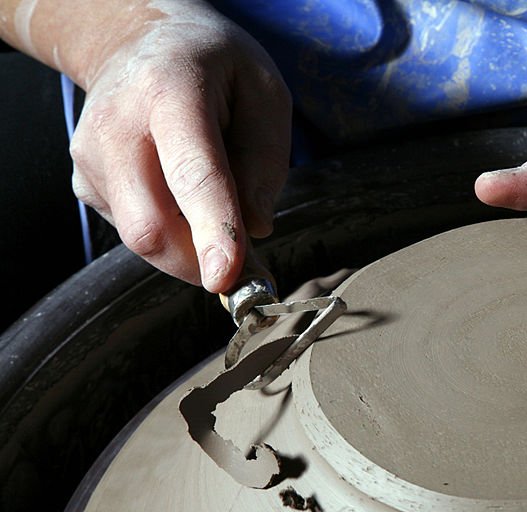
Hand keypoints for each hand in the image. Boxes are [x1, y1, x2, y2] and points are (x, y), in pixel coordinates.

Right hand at [68, 5, 290, 291]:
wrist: (140, 42)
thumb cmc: (215, 70)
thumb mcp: (265, 95)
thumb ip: (265, 164)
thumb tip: (254, 230)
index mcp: (171, 92)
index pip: (191, 174)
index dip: (212, 232)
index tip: (225, 278)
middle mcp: (118, 125)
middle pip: (152, 225)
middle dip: (202, 260)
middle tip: (248, 266)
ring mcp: (91, 156)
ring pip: (141, 238)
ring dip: (190, 249)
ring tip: (217, 211)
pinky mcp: (85, 183)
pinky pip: (135, 232)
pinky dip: (171, 234)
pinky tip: (182, 195)